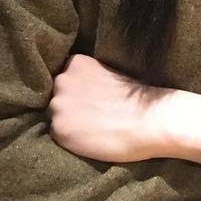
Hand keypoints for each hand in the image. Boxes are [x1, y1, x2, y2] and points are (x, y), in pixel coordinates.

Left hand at [48, 53, 171, 162]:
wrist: (145, 119)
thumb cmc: (134, 98)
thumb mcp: (108, 73)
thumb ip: (88, 79)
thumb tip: (79, 92)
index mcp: (75, 61)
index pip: (66, 78)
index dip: (77, 91)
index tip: (91, 99)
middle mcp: (61, 80)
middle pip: (57, 95)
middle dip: (70, 104)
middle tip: (91, 115)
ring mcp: (58, 104)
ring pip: (55, 115)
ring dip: (67, 121)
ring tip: (89, 128)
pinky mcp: (58, 128)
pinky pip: (58, 135)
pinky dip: (69, 138)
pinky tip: (87, 138)